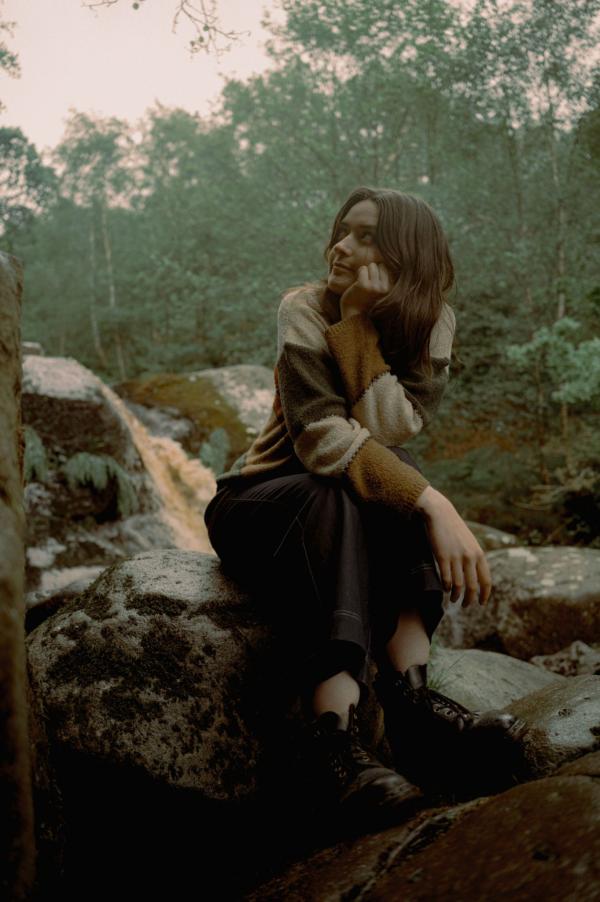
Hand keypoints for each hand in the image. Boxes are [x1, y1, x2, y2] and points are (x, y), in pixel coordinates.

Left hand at [340, 262, 391, 316]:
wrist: (353, 314)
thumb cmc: (366, 300)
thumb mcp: (380, 290)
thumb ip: (384, 279)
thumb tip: (385, 261)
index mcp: (390, 289)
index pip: (387, 268)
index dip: (378, 272)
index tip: (373, 282)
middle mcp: (384, 288)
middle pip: (380, 265)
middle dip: (372, 271)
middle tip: (367, 283)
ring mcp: (374, 286)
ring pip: (372, 265)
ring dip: (365, 271)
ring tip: (363, 283)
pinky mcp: (363, 285)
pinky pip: (362, 269)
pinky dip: (359, 273)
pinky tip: (357, 283)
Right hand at [415, 486, 491, 606]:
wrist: (440, 514)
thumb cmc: (454, 528)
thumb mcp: (469, 542)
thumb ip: (473, 557)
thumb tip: (475, 575)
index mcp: (479, 554)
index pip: (486, 580)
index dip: (484, 594)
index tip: (481, 603)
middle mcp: (470, 557)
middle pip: (472, 586)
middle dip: (470, 600)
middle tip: (466, 606)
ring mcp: (456, 557)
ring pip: (459, 585)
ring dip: (456, 596)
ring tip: (454, 600)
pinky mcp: (442, 557)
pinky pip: (447, 578)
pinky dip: (447, 587)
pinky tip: (445, 589)